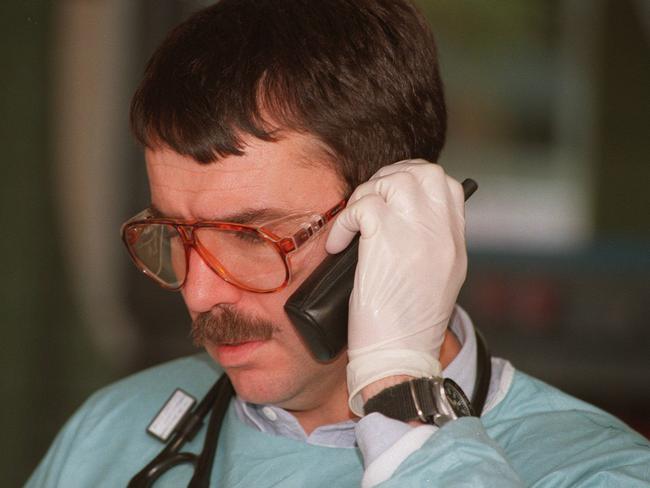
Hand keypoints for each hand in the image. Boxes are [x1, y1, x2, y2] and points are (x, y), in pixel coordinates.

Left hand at [325, 160, 466, 415]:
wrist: (400, 358)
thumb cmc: (408, 329)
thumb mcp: (436, 282)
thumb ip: (428, 246)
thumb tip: (399, 221)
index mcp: (455, 243)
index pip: (447, 186)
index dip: (415, 182)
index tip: (392, 199)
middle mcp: (442, 232)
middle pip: (423, 172)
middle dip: (390, 178)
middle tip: (369, 203)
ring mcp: (417, 232)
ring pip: (393, 180)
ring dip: (366, 196)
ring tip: (354, 224)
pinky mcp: (386, 239)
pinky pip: (362, 205)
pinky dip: (345, 221)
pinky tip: (339, 244)